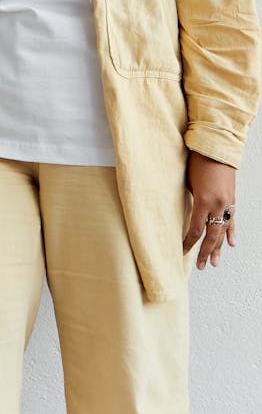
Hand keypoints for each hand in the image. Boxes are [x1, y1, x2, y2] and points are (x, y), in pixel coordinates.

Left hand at [183, 151, 236, 269]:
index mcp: (203, 200)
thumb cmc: (197, 160)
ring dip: (219, 248)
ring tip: (215, 263)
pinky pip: (232, 220)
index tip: (182, 252)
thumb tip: (189, 212)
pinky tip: (232, 243)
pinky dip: (231, 232)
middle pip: (211, 235)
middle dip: (204, 252)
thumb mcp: (188, 180)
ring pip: (223, 231)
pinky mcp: (232, 198)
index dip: (188, 243)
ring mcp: (227, 203)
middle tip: (200, 266)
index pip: (195, 229)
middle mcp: (218, 205)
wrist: (217, 146)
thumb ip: (190, 199)